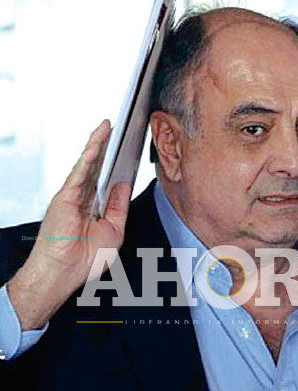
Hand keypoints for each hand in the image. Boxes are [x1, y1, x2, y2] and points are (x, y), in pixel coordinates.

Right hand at [8, 120, 131, 329]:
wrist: (65, 273)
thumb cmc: (85, 259)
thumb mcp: (115, 230)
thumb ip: (119, 205)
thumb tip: (123, 184)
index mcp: (95, 206)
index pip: (108, 179)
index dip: (118, 164)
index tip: (129, 149)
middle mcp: (84, 198)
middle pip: (98, 167)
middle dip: (108, 148)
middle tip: (118, 130)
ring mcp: (73, 195)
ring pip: (87, 164)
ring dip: (97, 145)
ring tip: (108, 127)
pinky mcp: (64, 196)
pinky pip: (78, 172)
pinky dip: (88, 157)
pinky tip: (97, 144)